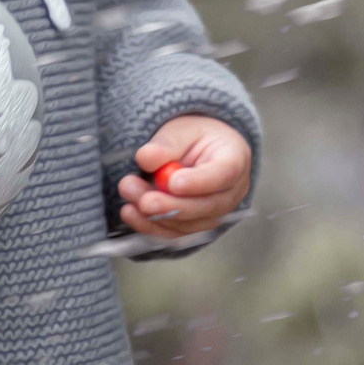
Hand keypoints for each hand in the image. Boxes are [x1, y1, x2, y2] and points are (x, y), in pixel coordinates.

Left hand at [117, 115, 251, 239]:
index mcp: (235, 159)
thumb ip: (166, 143)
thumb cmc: (194, 138)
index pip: (224, 174)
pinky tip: (130, 212)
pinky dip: (150, 226)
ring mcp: (215, 214)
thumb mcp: (182, 130)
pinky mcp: (195, 228)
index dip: (199, 182)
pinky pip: (174, 234)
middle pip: (206, 207)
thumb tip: (145, 158)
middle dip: (170, 206)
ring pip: (188, 224)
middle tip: (143, 199)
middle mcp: (231, 192)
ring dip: (154, 215)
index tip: (173, 182)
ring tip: (128, 192)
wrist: (198, 152)